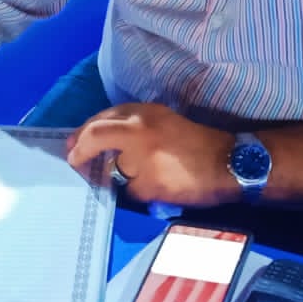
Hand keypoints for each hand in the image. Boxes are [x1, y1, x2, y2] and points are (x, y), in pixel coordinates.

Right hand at [65, 104, 234, 207]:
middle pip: (102, 118)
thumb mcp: (149, 190)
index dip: (79, 150)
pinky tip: (115, 136)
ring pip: (116, 113)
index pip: (95, 135)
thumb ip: (123, 180)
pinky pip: (130, 114)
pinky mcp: (165, 114)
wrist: (230, 164)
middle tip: (72, 148)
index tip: (72, 162)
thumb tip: (111, 175)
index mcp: (134, 133)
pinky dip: (116, 123)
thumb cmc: (190, 180)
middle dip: (84, 133)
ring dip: (100, 126)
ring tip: (89, 142)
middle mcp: (141, 115)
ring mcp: (154, 111)